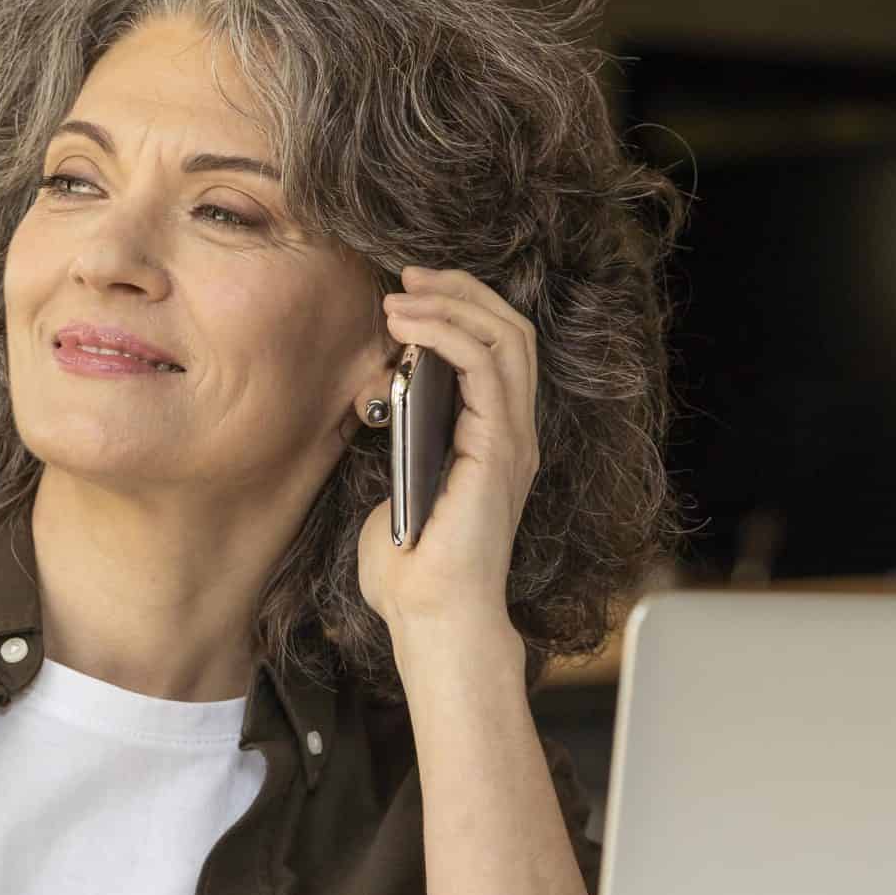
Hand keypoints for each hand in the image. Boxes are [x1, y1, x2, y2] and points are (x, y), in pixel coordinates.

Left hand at [356, 265, 539, 650]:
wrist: (432, 620)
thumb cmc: (412, 573)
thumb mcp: (399, 489)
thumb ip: (403, 449)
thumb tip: (382, 412)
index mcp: (495, 440)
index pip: (498, 349)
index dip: (459, 307)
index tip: (407, 291)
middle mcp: (514, 434)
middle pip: (509, 329)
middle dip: (459, 289)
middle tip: (407, 274)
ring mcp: (513, 440)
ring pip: (505, 337)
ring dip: (451, 303)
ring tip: (401, 295)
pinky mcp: (499, 449)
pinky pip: (484, 368)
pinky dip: (447, 334)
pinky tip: (407, 327)